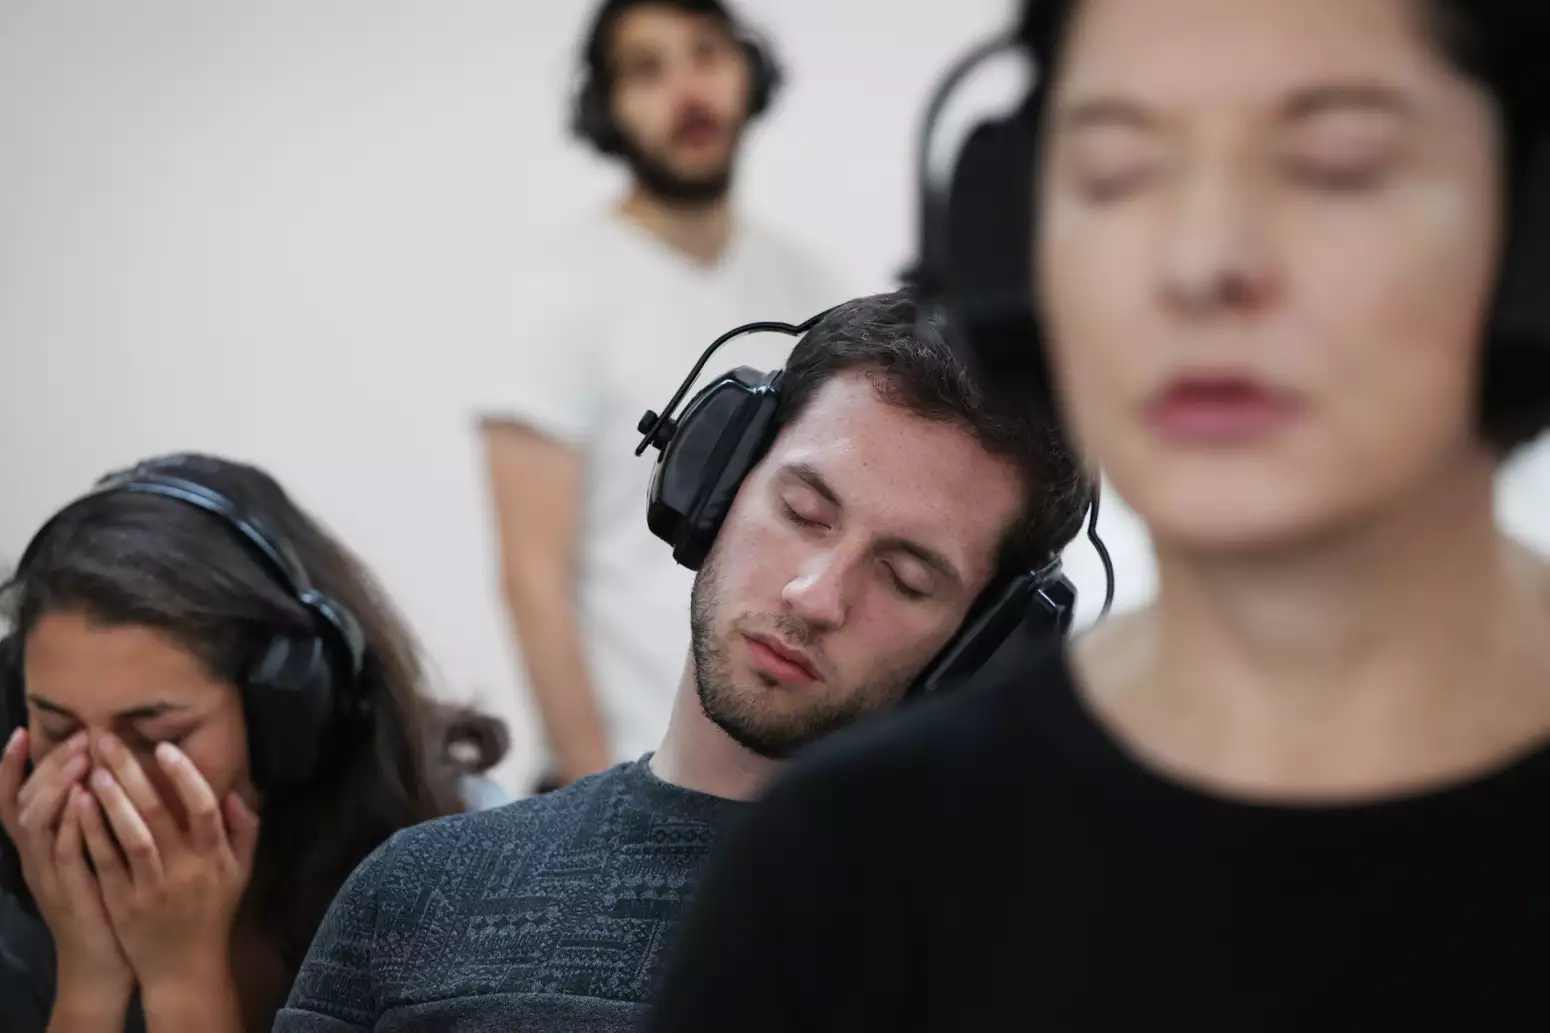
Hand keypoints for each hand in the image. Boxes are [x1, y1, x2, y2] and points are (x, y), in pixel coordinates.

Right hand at [0, 729, 133, 1002]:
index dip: (10, 769)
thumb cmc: (106, 904)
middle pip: (25, 803)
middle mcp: (35, 859)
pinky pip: (63, 853)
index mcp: (39, 850)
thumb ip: (91, 821)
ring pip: (38, 823)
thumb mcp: (93, 856)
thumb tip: (104, 775)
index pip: (12, 802)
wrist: (104, 965)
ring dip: (56, 787)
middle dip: (47, 766)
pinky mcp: (69, 892)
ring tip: (79, 757)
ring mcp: (48, 876)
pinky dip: (70, 823)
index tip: (23, 731)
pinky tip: (83, 798)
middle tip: (78, 736)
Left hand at [76, 733, 258, 993]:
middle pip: (159, 813)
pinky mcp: (123, 904)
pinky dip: (93, 834)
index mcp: (215, 858)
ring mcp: (151, 888)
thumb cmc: (214, 912)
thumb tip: (236, 792)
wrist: (185, 968)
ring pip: (131, 837)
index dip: (185, 776)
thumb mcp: (242, 871)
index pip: (203, 808)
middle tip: (109, 740)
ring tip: (95, 770)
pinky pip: (106, 863)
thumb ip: (245, 830)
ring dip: (113, 801)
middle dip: (133, 773)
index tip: (164, 748)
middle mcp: (185, 870)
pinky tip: (80, 808)